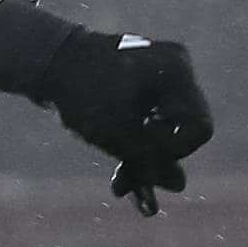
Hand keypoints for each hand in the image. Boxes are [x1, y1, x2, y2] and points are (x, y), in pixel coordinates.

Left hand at [0, 0, 211, 212]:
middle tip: (123, 184)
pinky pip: (149, 119)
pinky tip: (123, 179)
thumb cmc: (80, 92)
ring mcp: (161, 76)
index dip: (176, 150)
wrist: (47, 59)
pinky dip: (134, 143)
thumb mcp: (114, 133)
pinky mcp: (142, 85)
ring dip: (141, 158)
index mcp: (177, 73)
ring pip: (162, 129)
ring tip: (119, 187)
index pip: (200, 127)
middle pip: (180, 130)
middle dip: (154, 160)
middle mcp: (176, 71)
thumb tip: (180, 186)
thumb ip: (148, 161)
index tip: (143, 153)